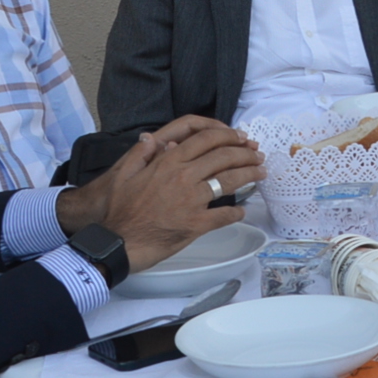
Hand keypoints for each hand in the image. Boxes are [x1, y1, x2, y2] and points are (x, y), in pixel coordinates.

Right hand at [77, 120, 266, 273]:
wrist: (117, 242)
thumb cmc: (118, 210)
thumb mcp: (123, 174)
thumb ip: (140, 154)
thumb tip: (153, 138)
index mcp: (168, 162)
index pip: (205, 139)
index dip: (227, 135)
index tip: (240, 137)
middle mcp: (183, 177)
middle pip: (223, 157)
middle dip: (245, 153)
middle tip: (257, 154)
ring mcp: (191, 201)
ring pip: (229, 182)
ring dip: (249, 175)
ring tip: (260, 173)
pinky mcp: (195, 225)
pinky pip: (223, 216)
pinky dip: (235, 213)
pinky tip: (241, 211)